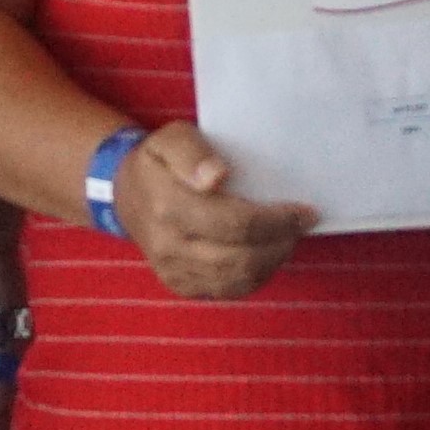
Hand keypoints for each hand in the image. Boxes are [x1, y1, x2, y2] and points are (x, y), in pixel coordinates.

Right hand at [120, 124, 319, 301]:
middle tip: (301, 224)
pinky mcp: (181, 285)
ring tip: (287, 237)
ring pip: (238, 279)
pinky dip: (255, 276)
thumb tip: (217, 175)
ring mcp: (174, 271)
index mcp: (168, 207)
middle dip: (281, 242)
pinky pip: (227, 290)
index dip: (276, 221)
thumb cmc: (156, 162)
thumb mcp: (170, 139)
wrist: (125, 195)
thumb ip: (192, 153)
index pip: (235, 223)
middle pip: (241, 257)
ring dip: (273, 260)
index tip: (304, 211)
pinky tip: (266, 255)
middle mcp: (169, 245)